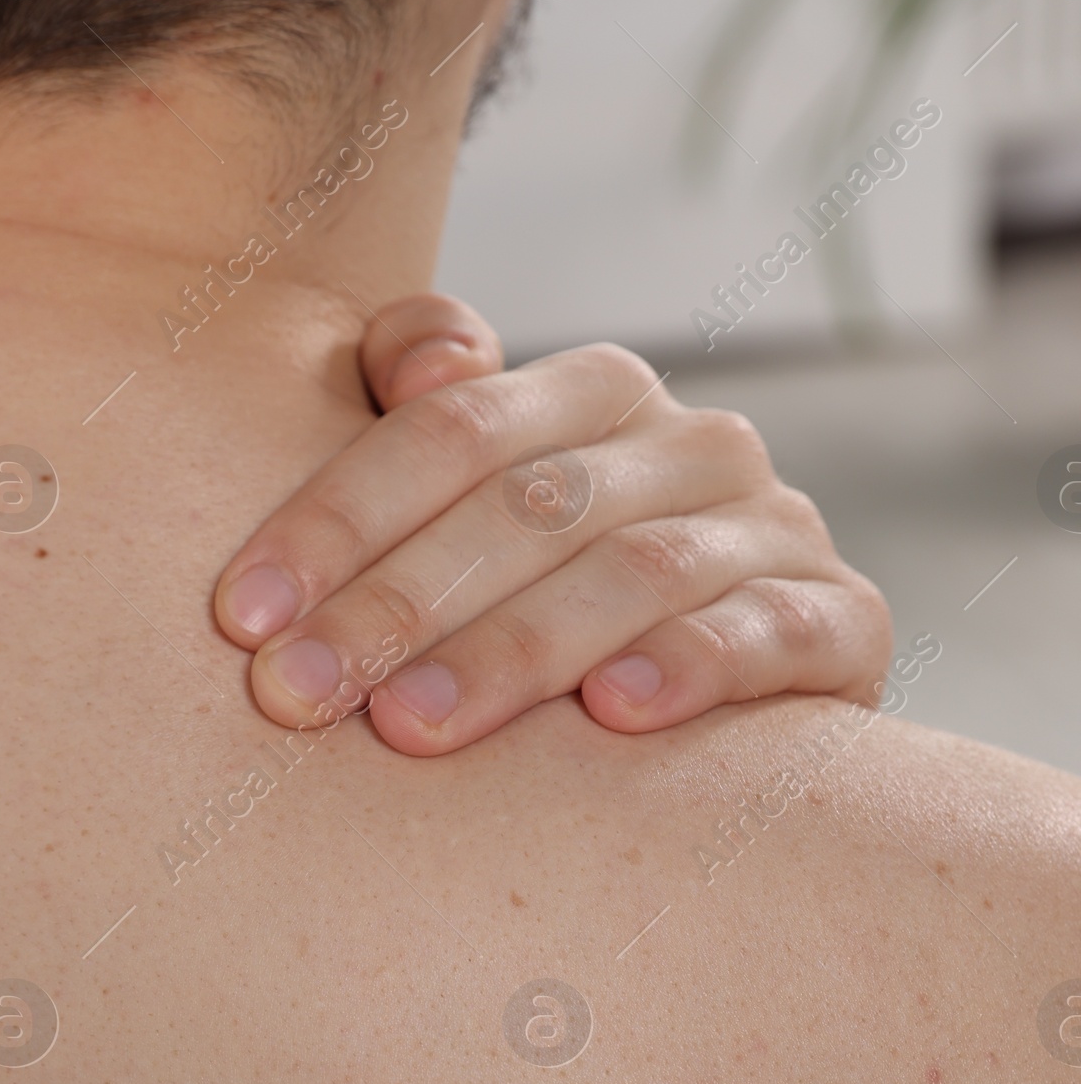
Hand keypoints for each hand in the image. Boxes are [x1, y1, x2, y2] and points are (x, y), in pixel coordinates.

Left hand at [214, 294, 891, 753]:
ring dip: (512, 653)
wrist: (745, 678)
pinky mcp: (842, 621)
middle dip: (396, 605)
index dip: (335, 519)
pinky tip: (612, 716)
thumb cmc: (564, 587)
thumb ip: (427, 403)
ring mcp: (775, 529)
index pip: (447, 432)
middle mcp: (693, 443)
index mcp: (595, 390)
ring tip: (411, 726)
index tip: (242, 617)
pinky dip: (691, 666)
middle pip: (525, 509)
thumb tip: (427, 357)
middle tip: (296, 696)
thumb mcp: (487, 491)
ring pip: (632, 574)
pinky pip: (768, 634)